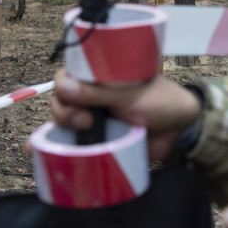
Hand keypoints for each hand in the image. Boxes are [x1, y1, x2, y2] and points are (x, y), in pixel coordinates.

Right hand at [49, 67, 200, 159]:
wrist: (179, 129)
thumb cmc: (158, 101)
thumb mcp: (128, 93)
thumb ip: (97, 91)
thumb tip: (64, 87)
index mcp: (96, 77)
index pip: (65, 77)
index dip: (63, 87)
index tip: (74, 97)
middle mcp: (89, 96)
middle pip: (59, 101)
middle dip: (65, 112)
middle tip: (86, 120)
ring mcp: (90, 119)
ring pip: (61, 123)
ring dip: (64, 128)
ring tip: (85, 131)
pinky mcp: (95, 141)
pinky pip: (70, 144)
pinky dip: (58, 147)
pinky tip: (48, 151)